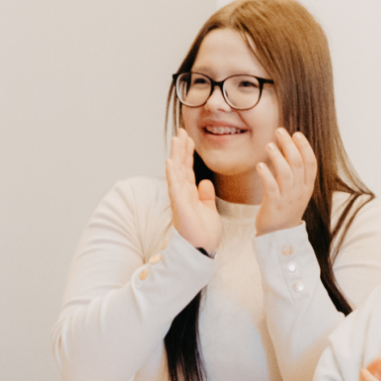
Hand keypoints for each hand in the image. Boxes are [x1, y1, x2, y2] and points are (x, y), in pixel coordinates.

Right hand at [165, 129, 222, 254]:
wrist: (202, 250)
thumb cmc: (203, 234)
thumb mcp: (209, 210)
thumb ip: (206, 196)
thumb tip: (205, 182)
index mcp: (190, 194)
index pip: (188, 169)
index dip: (188, 153)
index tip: (189, 138)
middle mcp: (182, 194)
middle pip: (181, 166)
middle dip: (181, 148)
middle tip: (182, 131)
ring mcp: (179, 199)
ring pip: (176, 172)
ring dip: (176, 155)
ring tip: (176, 138)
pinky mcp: (179, 206)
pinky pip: (174, 187)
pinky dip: (172, 174)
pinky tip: (170, 161)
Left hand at [255, 128, 317, 235]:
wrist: (280, 235)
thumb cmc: (286, 209)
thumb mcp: (296, 191)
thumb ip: (295, 173)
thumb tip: (289, 149)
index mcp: (307, 187)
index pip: (311, 163)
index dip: (305, 147)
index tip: (297, 134)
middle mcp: (299, 191)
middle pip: (298, 163)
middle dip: (289, 145)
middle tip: (279, 131)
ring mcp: (288, 198)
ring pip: (286, 174)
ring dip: (278, 157)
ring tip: (269, 145)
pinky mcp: (274, 205)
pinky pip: (271, 188)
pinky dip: (266, 175)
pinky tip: (260, 165)